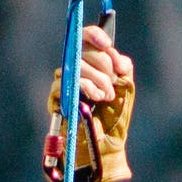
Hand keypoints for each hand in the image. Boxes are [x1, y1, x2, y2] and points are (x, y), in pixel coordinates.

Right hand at [45, 26, 136, 181]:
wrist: (105, 146)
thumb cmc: (113, 118)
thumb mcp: (124, 88)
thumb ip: (123, 67)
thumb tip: (118, 60)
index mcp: (90, 63)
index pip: (85, 37)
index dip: (95, 35)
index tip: (108, 44)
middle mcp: (74, 69)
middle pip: (84, 50)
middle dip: (104, 64)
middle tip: (113, 84)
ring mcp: (64, 82)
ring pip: (78, 65)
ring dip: (98, 79)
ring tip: (106, 96)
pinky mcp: (57, 96)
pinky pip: (70, 81)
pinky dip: (86, 87)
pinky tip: (95, 98)